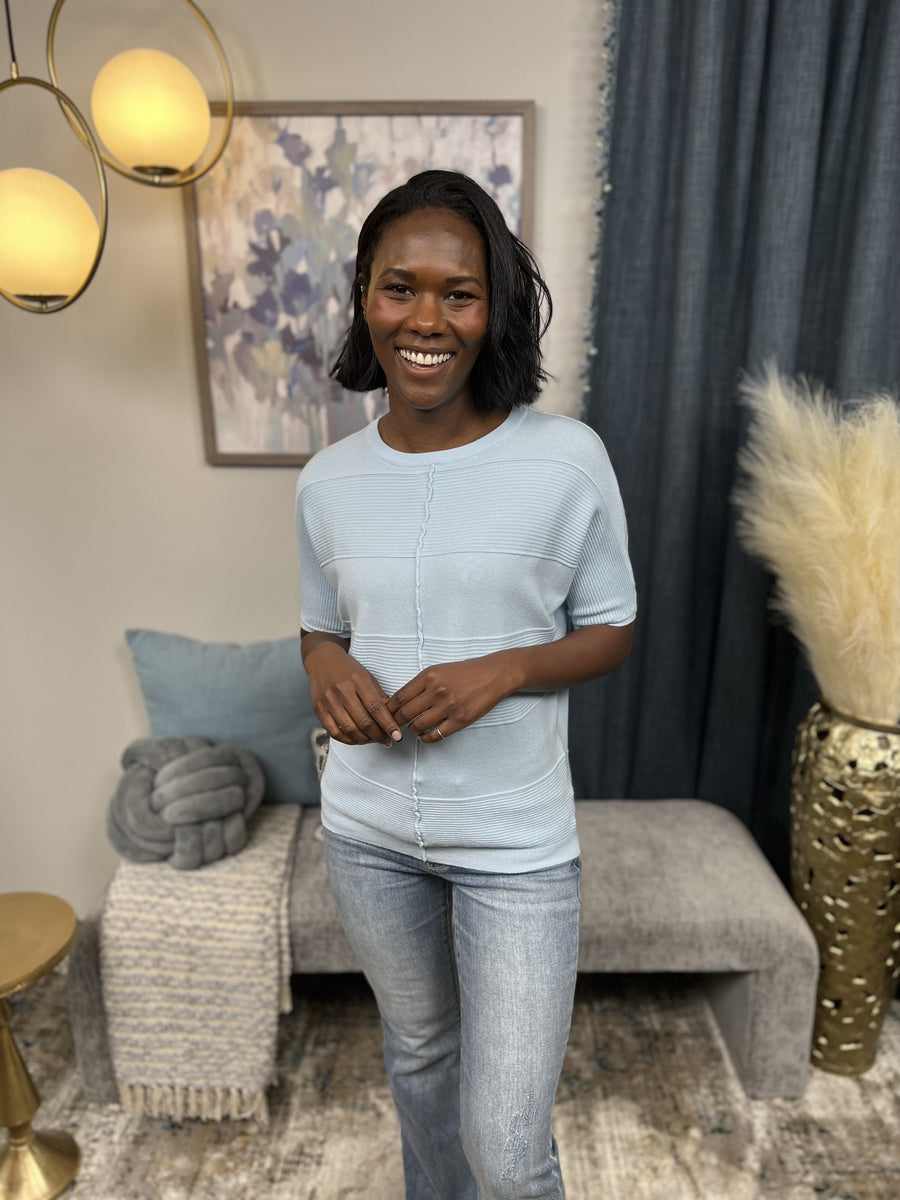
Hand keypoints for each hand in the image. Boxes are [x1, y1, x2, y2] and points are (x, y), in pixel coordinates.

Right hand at [303, 640, 401, 746]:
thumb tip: (393, 718)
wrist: (322, 660)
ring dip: (364, 740)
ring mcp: (328, 701)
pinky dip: (348, 740)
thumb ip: (379, 697)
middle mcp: (342, 691)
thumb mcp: (367, 677)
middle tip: (386, 740)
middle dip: (378, 735)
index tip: (397, 736)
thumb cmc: (349, 670)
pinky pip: (334, 732)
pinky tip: (356, 739)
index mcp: (358, 680)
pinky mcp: (318, 709)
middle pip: (363, 721)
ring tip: (373, 740)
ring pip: (349, 729)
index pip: (376, 708)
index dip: (388, 724)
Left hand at [387, 656, 511, 743]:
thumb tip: (401, 701)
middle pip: (405, 713)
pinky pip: (435, 735)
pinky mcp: (459, 720)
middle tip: (393, 727)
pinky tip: (425, 735)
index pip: (400, 696)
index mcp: (429, 676)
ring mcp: (448, 707)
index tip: (385, 715)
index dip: (389, 709)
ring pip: (418, 725)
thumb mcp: (439, 670)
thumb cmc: (465, 672)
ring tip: (413, 729)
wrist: (493, 675)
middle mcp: (436, 691)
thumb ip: (421, 684)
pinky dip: (426, 738)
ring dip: (412, 730)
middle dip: (396, 722)